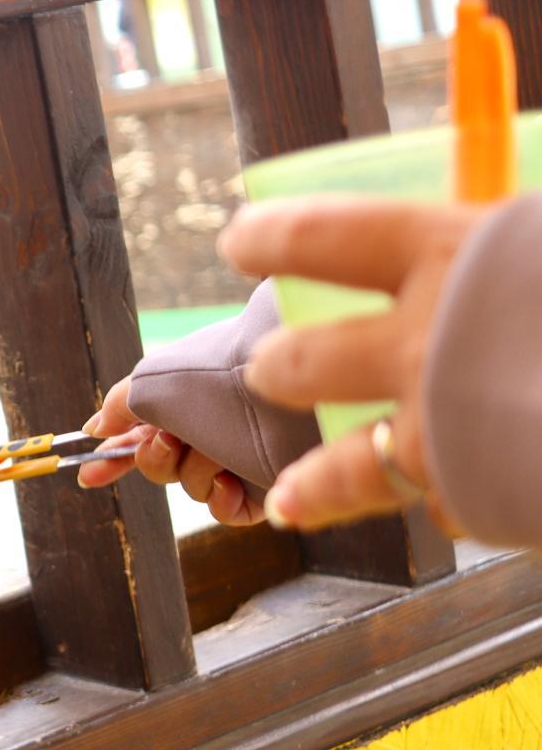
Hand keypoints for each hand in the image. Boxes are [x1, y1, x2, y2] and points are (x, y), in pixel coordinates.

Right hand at [77, 375, 266, 525]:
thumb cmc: (214, 377)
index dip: (112, 457)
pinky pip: (225, 512)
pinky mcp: (262, 489)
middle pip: (159, 467)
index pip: (138, 437)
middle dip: (154, 459)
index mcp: (183, 406)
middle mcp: (208, 432)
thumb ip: (118, 407)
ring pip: (190, 487)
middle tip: (167, 442)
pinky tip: (230, 481)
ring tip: (215, 448)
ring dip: (194, 470)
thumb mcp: (152, 382)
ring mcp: (235, 461)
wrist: (277, 390)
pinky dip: (221, 499)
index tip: (87, 475)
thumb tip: (93, 428)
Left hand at [218, 197, 486, 531]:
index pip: (324, 236)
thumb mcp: (541, 245)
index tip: (238, 240)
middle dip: (282, 366)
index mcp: (451, 250)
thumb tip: (470, 234)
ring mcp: (436, 422)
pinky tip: (409, 514)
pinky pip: (418, 500)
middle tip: (270, 365)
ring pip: (340, 454)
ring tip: (288, 493)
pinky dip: (413, 506)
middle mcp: (423, 337)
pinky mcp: (468, 488)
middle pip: (309, 355)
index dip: (273, 238)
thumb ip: (516, 249)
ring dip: (312, 472)